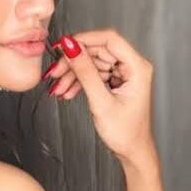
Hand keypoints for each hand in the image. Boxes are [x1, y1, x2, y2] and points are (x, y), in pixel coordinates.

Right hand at [43, 29, 156, 163]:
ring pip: (91, 64)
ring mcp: (121, 74)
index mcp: (136, 67)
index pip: (109, 40)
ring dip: (71, 75)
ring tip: (57, 89)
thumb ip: (85, 73)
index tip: (62, 45)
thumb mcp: (101, 101)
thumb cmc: (125, 132)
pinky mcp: (113, 82)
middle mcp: (131, 67)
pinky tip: (66, 92)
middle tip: (54, 73)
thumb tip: (72, 48)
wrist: (131, 150)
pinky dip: (77, 83)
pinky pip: (92, 75)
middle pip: (96, 52)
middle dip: (73, 62)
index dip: (83, 39)